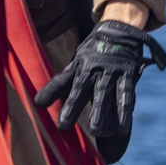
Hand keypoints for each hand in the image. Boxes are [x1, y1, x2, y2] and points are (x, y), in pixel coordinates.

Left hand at [34, 19, 165, 161]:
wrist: (119, 32)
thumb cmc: (93, 55)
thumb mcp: (76, 64)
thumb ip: (59, 84)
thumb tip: (37, 103)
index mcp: (80, 67)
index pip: (64, 81)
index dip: (53, 93)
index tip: (43, 107)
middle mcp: (94, 69)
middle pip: (82, 88)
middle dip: (74, 106)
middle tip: (64, 125)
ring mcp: (112, 72)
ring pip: (105, 93)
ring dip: (101, 112)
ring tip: (97, 132)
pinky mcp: (128, 76)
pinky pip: (126, 95)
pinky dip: (125, 111)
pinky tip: (122, 128)